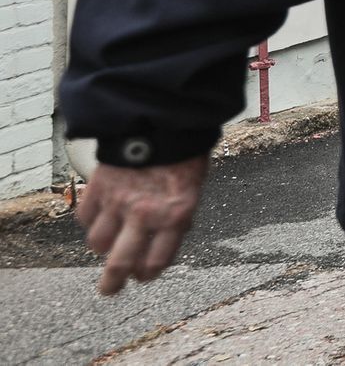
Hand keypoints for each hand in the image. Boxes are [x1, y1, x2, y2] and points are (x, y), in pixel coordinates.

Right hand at [77, 155, 210, 293]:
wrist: (162, 119)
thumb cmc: (184, 153)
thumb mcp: (194, 187)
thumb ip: (178, 214)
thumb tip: (166, 236)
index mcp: (175, 215)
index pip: (158, 260)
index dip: (149, 272)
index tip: (143, 275)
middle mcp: (144, 214)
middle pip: (121, 262)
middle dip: (113, 282)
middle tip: (109, 289)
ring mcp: (118, 202)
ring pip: (98, 242)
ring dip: (102, 247)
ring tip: (107, 243)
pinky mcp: (98, 188)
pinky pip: (85, 217)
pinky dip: (90, 221)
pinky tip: (98, 217)